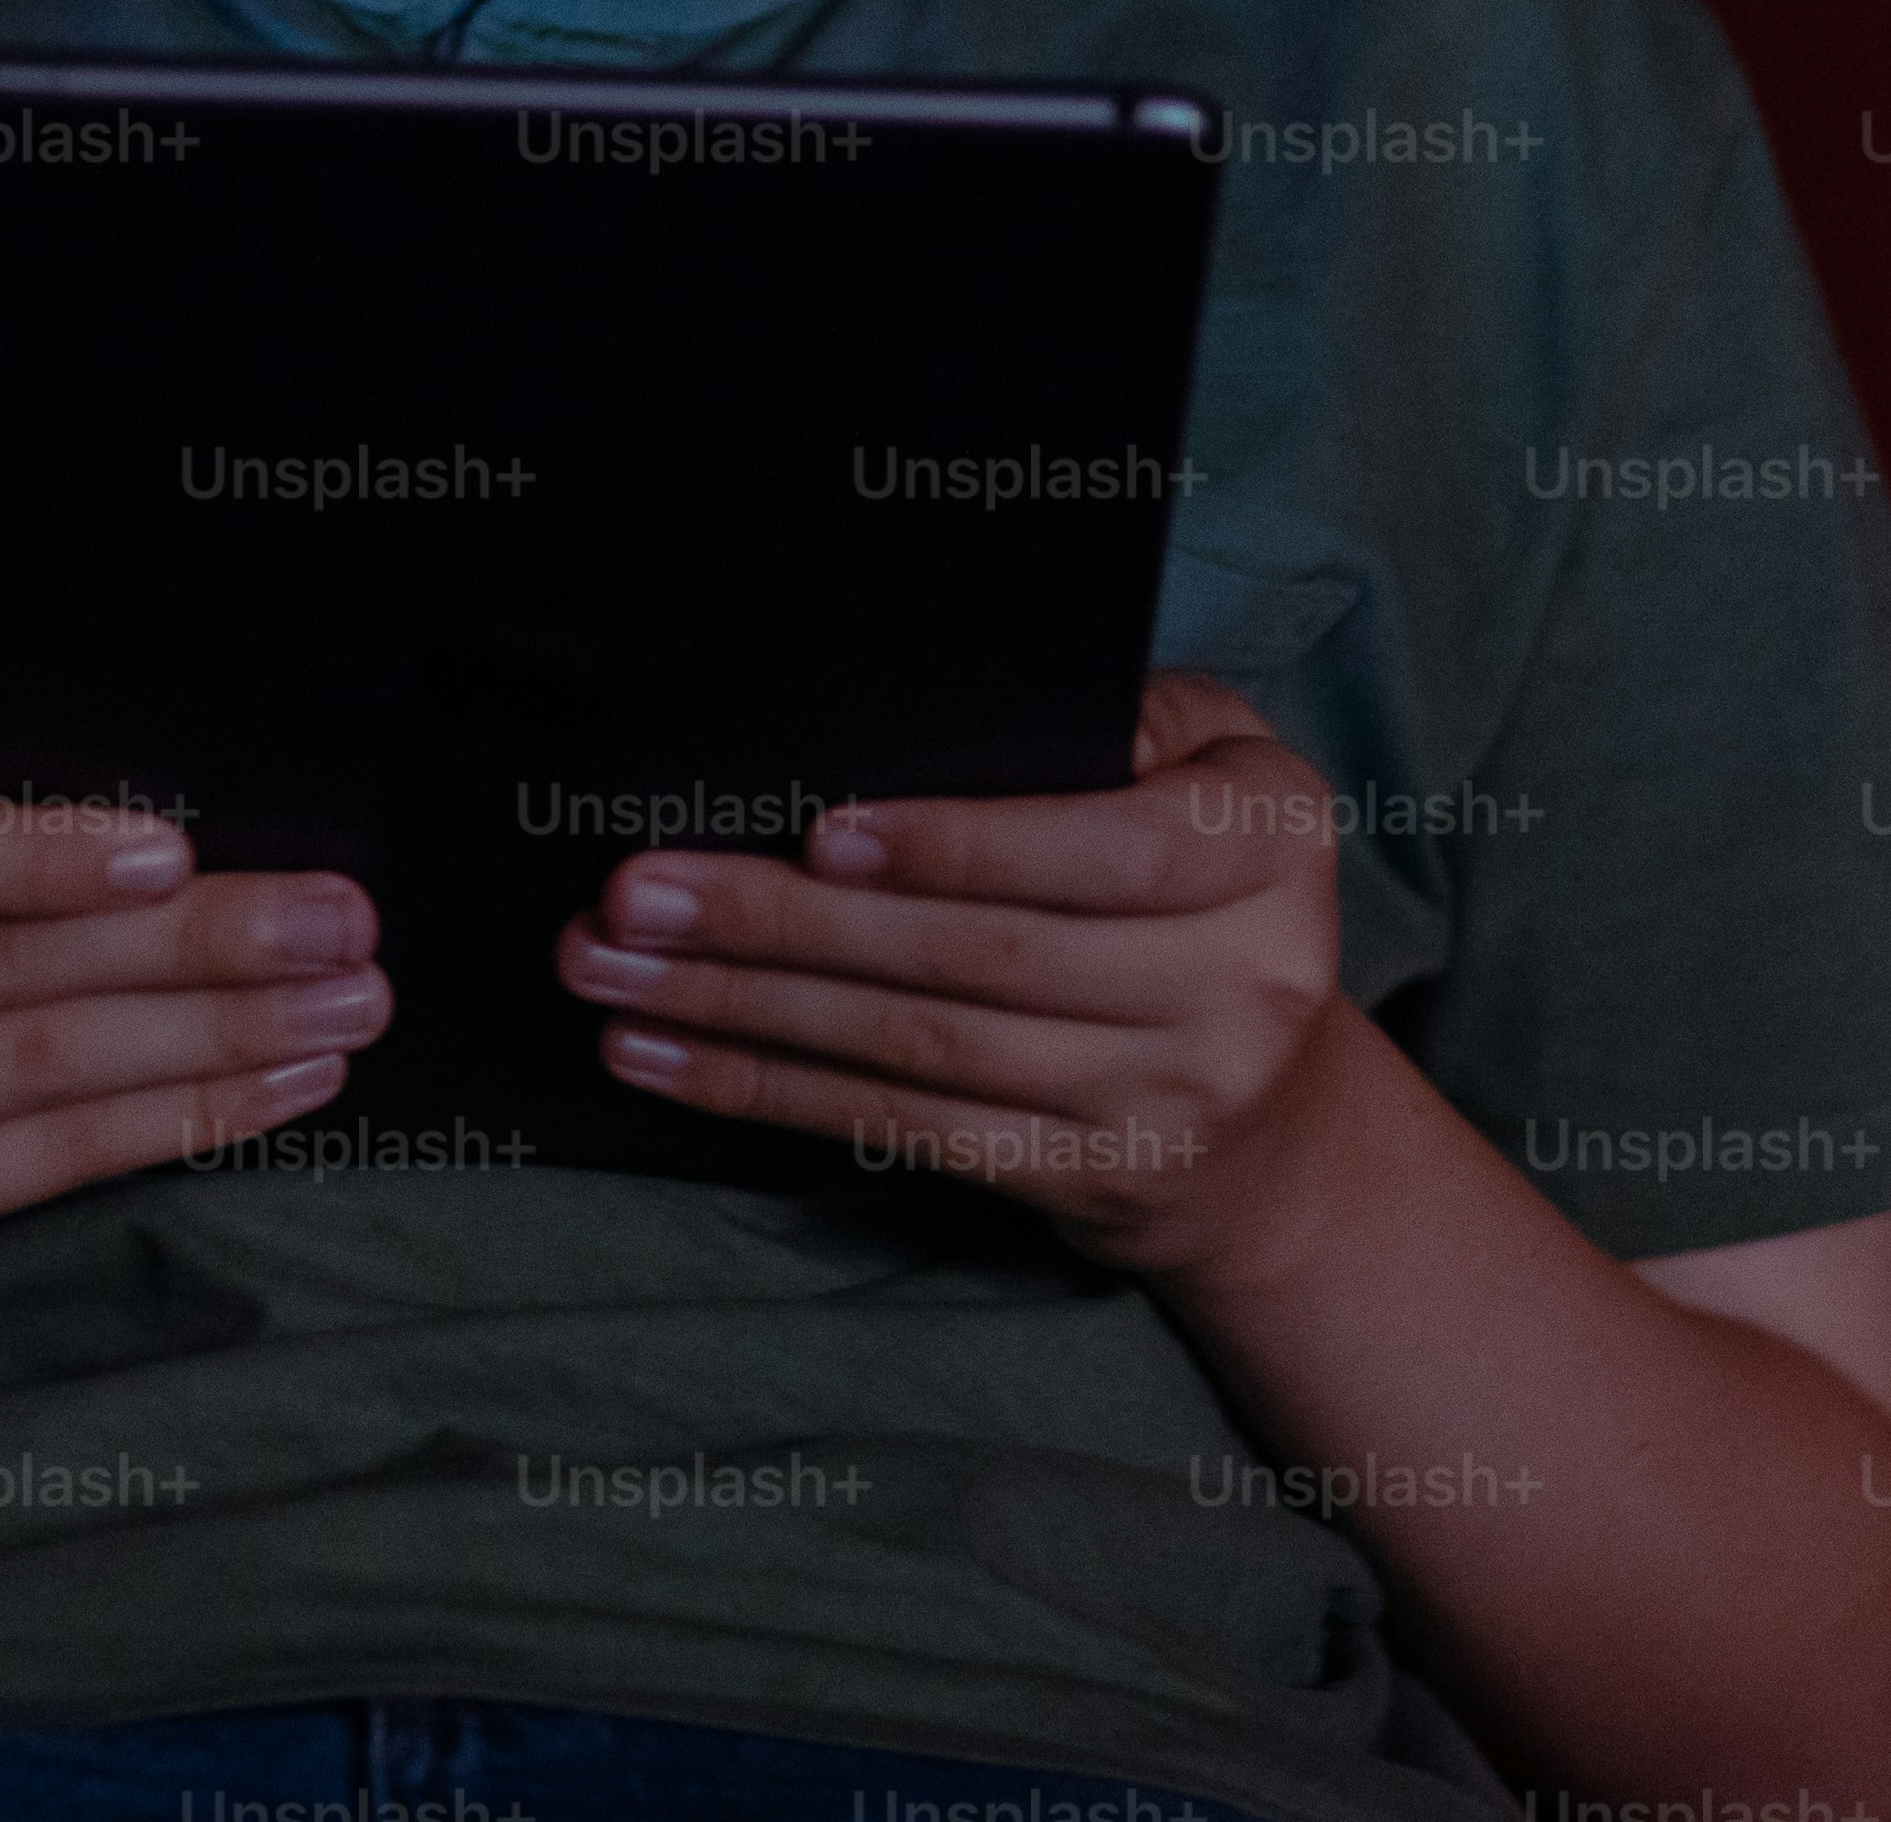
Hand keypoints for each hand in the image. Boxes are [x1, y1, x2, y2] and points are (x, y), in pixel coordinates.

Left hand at [553, 668, 1355, 1280]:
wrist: (1279, 1123)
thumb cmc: (1200, 885)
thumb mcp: (1205, 767)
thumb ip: (1111, 722)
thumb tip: (927, 710)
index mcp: (1269, 842)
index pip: (1112, 849)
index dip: (963, 845)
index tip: (821, 830)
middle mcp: (1243, 980)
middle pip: (981, 956)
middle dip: (785, 924)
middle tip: (636, 894)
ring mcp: (1168, 1097)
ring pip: (923, 1049)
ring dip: (744, 1012)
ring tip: (611, 973)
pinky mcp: (1089, 1179)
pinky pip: (908, 1133)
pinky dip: (772, 1093)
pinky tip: (667, 1059)